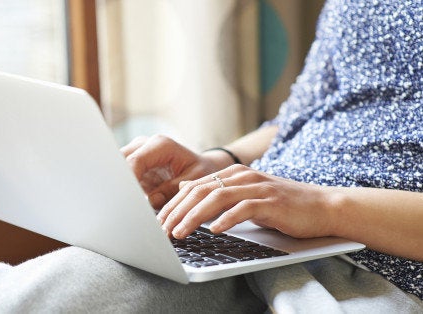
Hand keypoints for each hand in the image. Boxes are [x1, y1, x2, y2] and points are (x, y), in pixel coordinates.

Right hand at [121, 135, 231, 208]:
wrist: (202, 168)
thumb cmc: (201, 172)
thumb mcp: (194, 182)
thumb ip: (172, 190)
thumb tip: (151, 200)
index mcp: (160, 145)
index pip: (134, 161)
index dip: (128, 181)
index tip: (128, 200)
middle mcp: (144, 146)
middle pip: (120, 162)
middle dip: (121, 184)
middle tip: (126, 205)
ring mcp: (136, 154)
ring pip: (116, 169)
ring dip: (121, 188)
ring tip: (130, 206)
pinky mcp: (133, 166)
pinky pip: (121, 178)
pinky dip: (125, 190)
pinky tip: (131, 203)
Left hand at [157, 164, 337, 238]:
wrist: (323, 206)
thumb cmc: (282, 205)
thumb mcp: (245, 195)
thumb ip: (216, 191)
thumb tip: (184, 188)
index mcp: (233, 174)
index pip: (195, 187)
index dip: (174, 205)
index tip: (160, 222)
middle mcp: (242, 177)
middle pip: (201, 191)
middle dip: (178, 211)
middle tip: (163, 229)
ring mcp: (257, 187)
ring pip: (217, 198)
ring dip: (194, 217)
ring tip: (180, 232)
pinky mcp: (271, 201)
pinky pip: (244, 209)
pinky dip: (226, 219)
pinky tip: (214, 230)